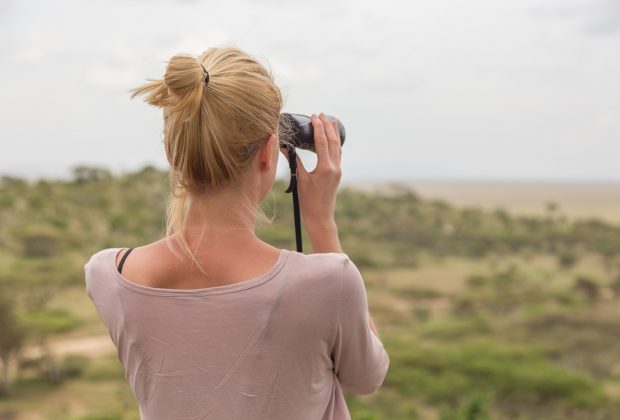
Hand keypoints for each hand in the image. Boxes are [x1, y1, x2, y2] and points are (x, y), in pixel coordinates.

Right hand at [281, 112, 342, 230]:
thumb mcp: (299, 179)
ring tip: (331, 121)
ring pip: (338, 147)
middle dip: (327, 126)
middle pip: (333, 141)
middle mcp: (334, 167)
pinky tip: (333, 139)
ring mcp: (338, 170)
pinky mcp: (337, 173)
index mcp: (325, 168)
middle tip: (321, 114)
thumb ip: (294, 162)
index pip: (322, 142)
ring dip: (334, 133)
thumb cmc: (308, 201)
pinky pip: (338, 154)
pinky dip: (335, 143)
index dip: (318, 127)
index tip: (314, 116)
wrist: (320, 216)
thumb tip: (284, 147)